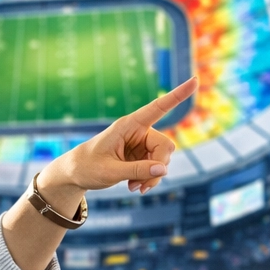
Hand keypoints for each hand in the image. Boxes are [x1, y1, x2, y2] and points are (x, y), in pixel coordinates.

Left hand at [0, 78, 198, 269]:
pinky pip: (156, 168)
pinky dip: (149, 180)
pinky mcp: (141, 157)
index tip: (195, 80)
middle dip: (159, 166)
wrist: (75, 174)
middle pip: (165, 146)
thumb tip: (164, 170)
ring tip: (135, 189)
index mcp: (128, 125)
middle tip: (144, 185)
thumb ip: (137, 170)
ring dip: (152, 177)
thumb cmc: (87, 167)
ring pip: (163, 160)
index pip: (157, 108)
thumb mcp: (110, 171)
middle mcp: (138, 132)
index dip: (177, 95)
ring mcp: (141, 145)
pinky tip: (135, 188)